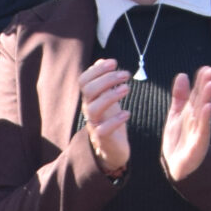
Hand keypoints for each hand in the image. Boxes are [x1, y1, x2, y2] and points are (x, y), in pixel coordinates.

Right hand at [79, 58, 132, 176]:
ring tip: (127, 89)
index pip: (84, 80)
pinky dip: (115, 120)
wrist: (112, 149)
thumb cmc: (110, 120)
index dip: (97, 70)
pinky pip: (103, 130)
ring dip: (110, 96)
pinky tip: (127, 113)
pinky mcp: (103, 139)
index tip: (114, 62)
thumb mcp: (107, 98)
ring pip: (93, 109)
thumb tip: (101, 61)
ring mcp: (94, 125)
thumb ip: (104, 81)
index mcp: (90, 99)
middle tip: (126, 74)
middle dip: (107, 79)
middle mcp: (89, 110)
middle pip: (88, 91)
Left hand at [159, 66, 210, 182]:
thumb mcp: (175, 114)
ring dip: (208, 97)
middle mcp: (197, 118)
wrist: (177, 164)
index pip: (197, 92)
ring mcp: (199, 129)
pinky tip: (209, 107)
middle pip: (201, 99)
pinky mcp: (198, 142)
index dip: (201, 80)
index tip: (207, 68)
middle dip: (206, 85)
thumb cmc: (179, 138)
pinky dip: (206, 117)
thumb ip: (179, 96)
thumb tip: (182, 74)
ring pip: (204, 111)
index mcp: (191, 111)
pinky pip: (203, 128)